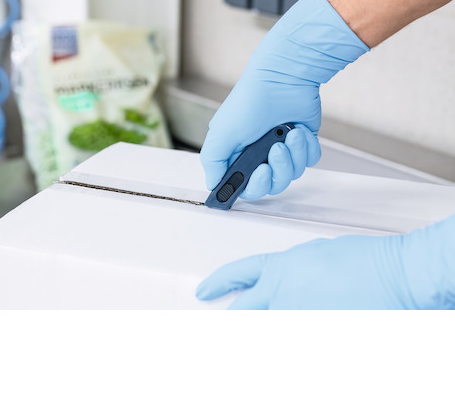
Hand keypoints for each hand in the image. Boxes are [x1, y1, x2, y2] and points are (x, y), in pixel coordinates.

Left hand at [196, 215, 454, 309]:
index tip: (206, 289)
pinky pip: (290, 340)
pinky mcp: (312, 333)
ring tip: (269, 318)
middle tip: (219, 321)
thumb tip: (284, 285)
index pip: (237, 274)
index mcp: (280, 268)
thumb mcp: (313, 257)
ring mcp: (296, 316)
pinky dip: (286, 333)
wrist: (390, 274)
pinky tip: (302, 323)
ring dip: (261, 326)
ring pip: (264, 327)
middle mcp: (282, 294)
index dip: (218, 282)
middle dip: (231, 318)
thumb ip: (290, 274)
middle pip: (242, 311)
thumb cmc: (360, 259)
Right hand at [200, 0, 368, 199]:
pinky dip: (305, 147)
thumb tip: (213, 186)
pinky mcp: (302, 144)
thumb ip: (213, 163)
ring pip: (292, 174)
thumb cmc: (248, 103)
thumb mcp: (220, 134)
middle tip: (274, 151)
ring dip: (291, 156)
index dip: (254, 186)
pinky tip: (298, 130)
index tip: (258, 173)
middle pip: (271, 185)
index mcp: (238, 156)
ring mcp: (282, 150)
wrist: (281, 79)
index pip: (246, 187)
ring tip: (287, 134)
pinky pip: (309, 161)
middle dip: (275, 171)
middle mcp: (260, 156)